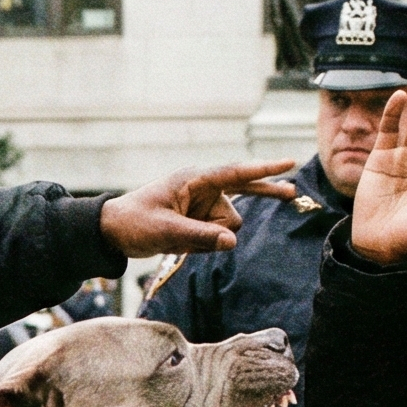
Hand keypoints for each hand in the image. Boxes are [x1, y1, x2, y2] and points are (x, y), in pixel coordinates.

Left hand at [100, 162, 300, 257]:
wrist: (113, 232)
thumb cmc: (134, 222)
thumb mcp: (166, 230)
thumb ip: (200, 235)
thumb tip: (232, 241)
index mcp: (194, 180)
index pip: (235, 173)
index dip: (263, 169)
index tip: (288, 163)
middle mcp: (202, 189)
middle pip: (241, 199)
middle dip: (263, 195)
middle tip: (294, 193)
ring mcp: (202, 205)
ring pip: (227, 226)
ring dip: (209, 237)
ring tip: (176, 237)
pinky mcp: (199, 220)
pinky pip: (216, 235)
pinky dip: (204, 243)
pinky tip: (181, 243)